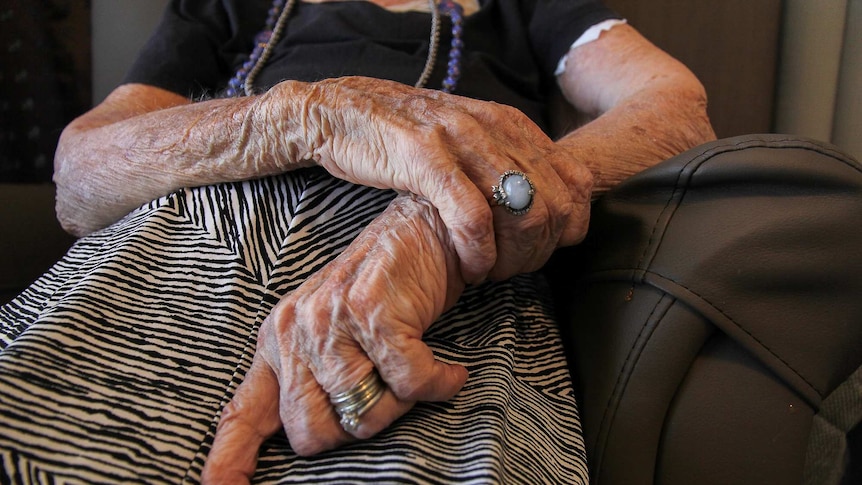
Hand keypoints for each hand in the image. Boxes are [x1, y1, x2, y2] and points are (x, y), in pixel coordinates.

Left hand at [201, 195, 468, 483]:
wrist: (426, 227)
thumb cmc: (386, 287)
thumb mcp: (332, 331)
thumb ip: (311, 379)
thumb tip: (308, 440)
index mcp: (278, 340)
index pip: (244, 414)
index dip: (228, 462)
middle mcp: (296, 330)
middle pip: (314, 434)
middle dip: (357, 426)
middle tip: (385, 390)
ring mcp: (331, 320)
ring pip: (364, 416)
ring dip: (401, 404)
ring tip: (414, 367)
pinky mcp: (373, 313)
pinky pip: (410, 386)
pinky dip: (438, 384)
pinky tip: (447, 370)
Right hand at [269, 76, 592, 281]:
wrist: (340, 112)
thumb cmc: (405, 137)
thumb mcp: (466, 140)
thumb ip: (505, 162)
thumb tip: (546, 203)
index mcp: (510, 123)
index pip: (577, 182)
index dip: (570, 228)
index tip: (543, 253)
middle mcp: (494, 127)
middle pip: (556, 204)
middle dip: (541, 250)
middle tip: (512, 271)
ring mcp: (461, 140)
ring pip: (524, 211)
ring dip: (513, 256)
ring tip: (491, 272)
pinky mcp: (425, 158)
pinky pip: (473, 217)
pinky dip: (479, 253)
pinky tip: (470, 269)